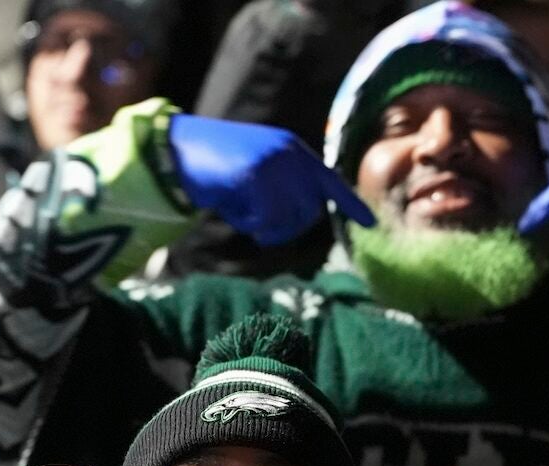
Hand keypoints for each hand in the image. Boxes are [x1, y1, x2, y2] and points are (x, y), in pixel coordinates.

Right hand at [168, 114, 374, 245]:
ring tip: (243, 215)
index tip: (371, 223)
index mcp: (293, 150)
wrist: (177, 152)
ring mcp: (274, 162)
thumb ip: (283, 188)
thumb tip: (304, 217)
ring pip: (291, 217)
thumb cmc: (214, 167)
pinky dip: (251, 224)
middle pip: (311, 209)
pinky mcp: (256, 174)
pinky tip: (234, 211)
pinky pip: (267, 217)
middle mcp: (290, 153)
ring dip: (268, 227)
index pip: (330, 180)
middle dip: (289, 228)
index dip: (351, 204)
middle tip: (261, 231)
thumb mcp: (257, 171)